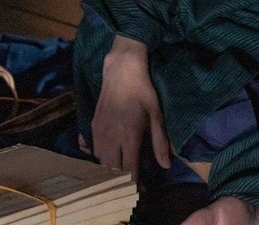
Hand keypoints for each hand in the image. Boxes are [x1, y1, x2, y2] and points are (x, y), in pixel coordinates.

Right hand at [91, 35, 170, 177]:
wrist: (121, 71)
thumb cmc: (143, 92)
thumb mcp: (156, 115)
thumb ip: (160, 142)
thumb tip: (166, 165)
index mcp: (128, 136)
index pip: (129, 169)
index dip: (135, 182)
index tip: (142, 188)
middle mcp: (111, 137)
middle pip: (112, 169)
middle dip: (122, 178)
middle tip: (133, 180)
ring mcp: (99, 132)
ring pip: (101, 161)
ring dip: (111, 168)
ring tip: (122, 167)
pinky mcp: (92, 126)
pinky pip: (94, 150)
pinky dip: (101, 157)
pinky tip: (110, 154)